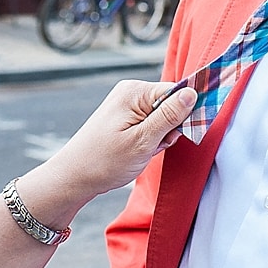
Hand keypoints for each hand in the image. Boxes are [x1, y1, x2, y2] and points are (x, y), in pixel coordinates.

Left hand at [45, 80, 197, 198]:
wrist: (75, 176)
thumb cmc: (104, 160)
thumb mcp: (143, 140)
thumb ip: (169, 116)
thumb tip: (192, 93)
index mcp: (135, 91)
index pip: (177, 91)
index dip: (183, 114)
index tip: (176, 134)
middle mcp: (131, 92)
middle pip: (171, 105)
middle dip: (169, 129)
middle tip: (152, 146)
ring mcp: (127, 105)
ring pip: (162, 118)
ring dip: (159, 137)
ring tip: (141, 151)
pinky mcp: (126, 117)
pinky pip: (151, 125)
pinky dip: (150, 140)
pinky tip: (137, 151)